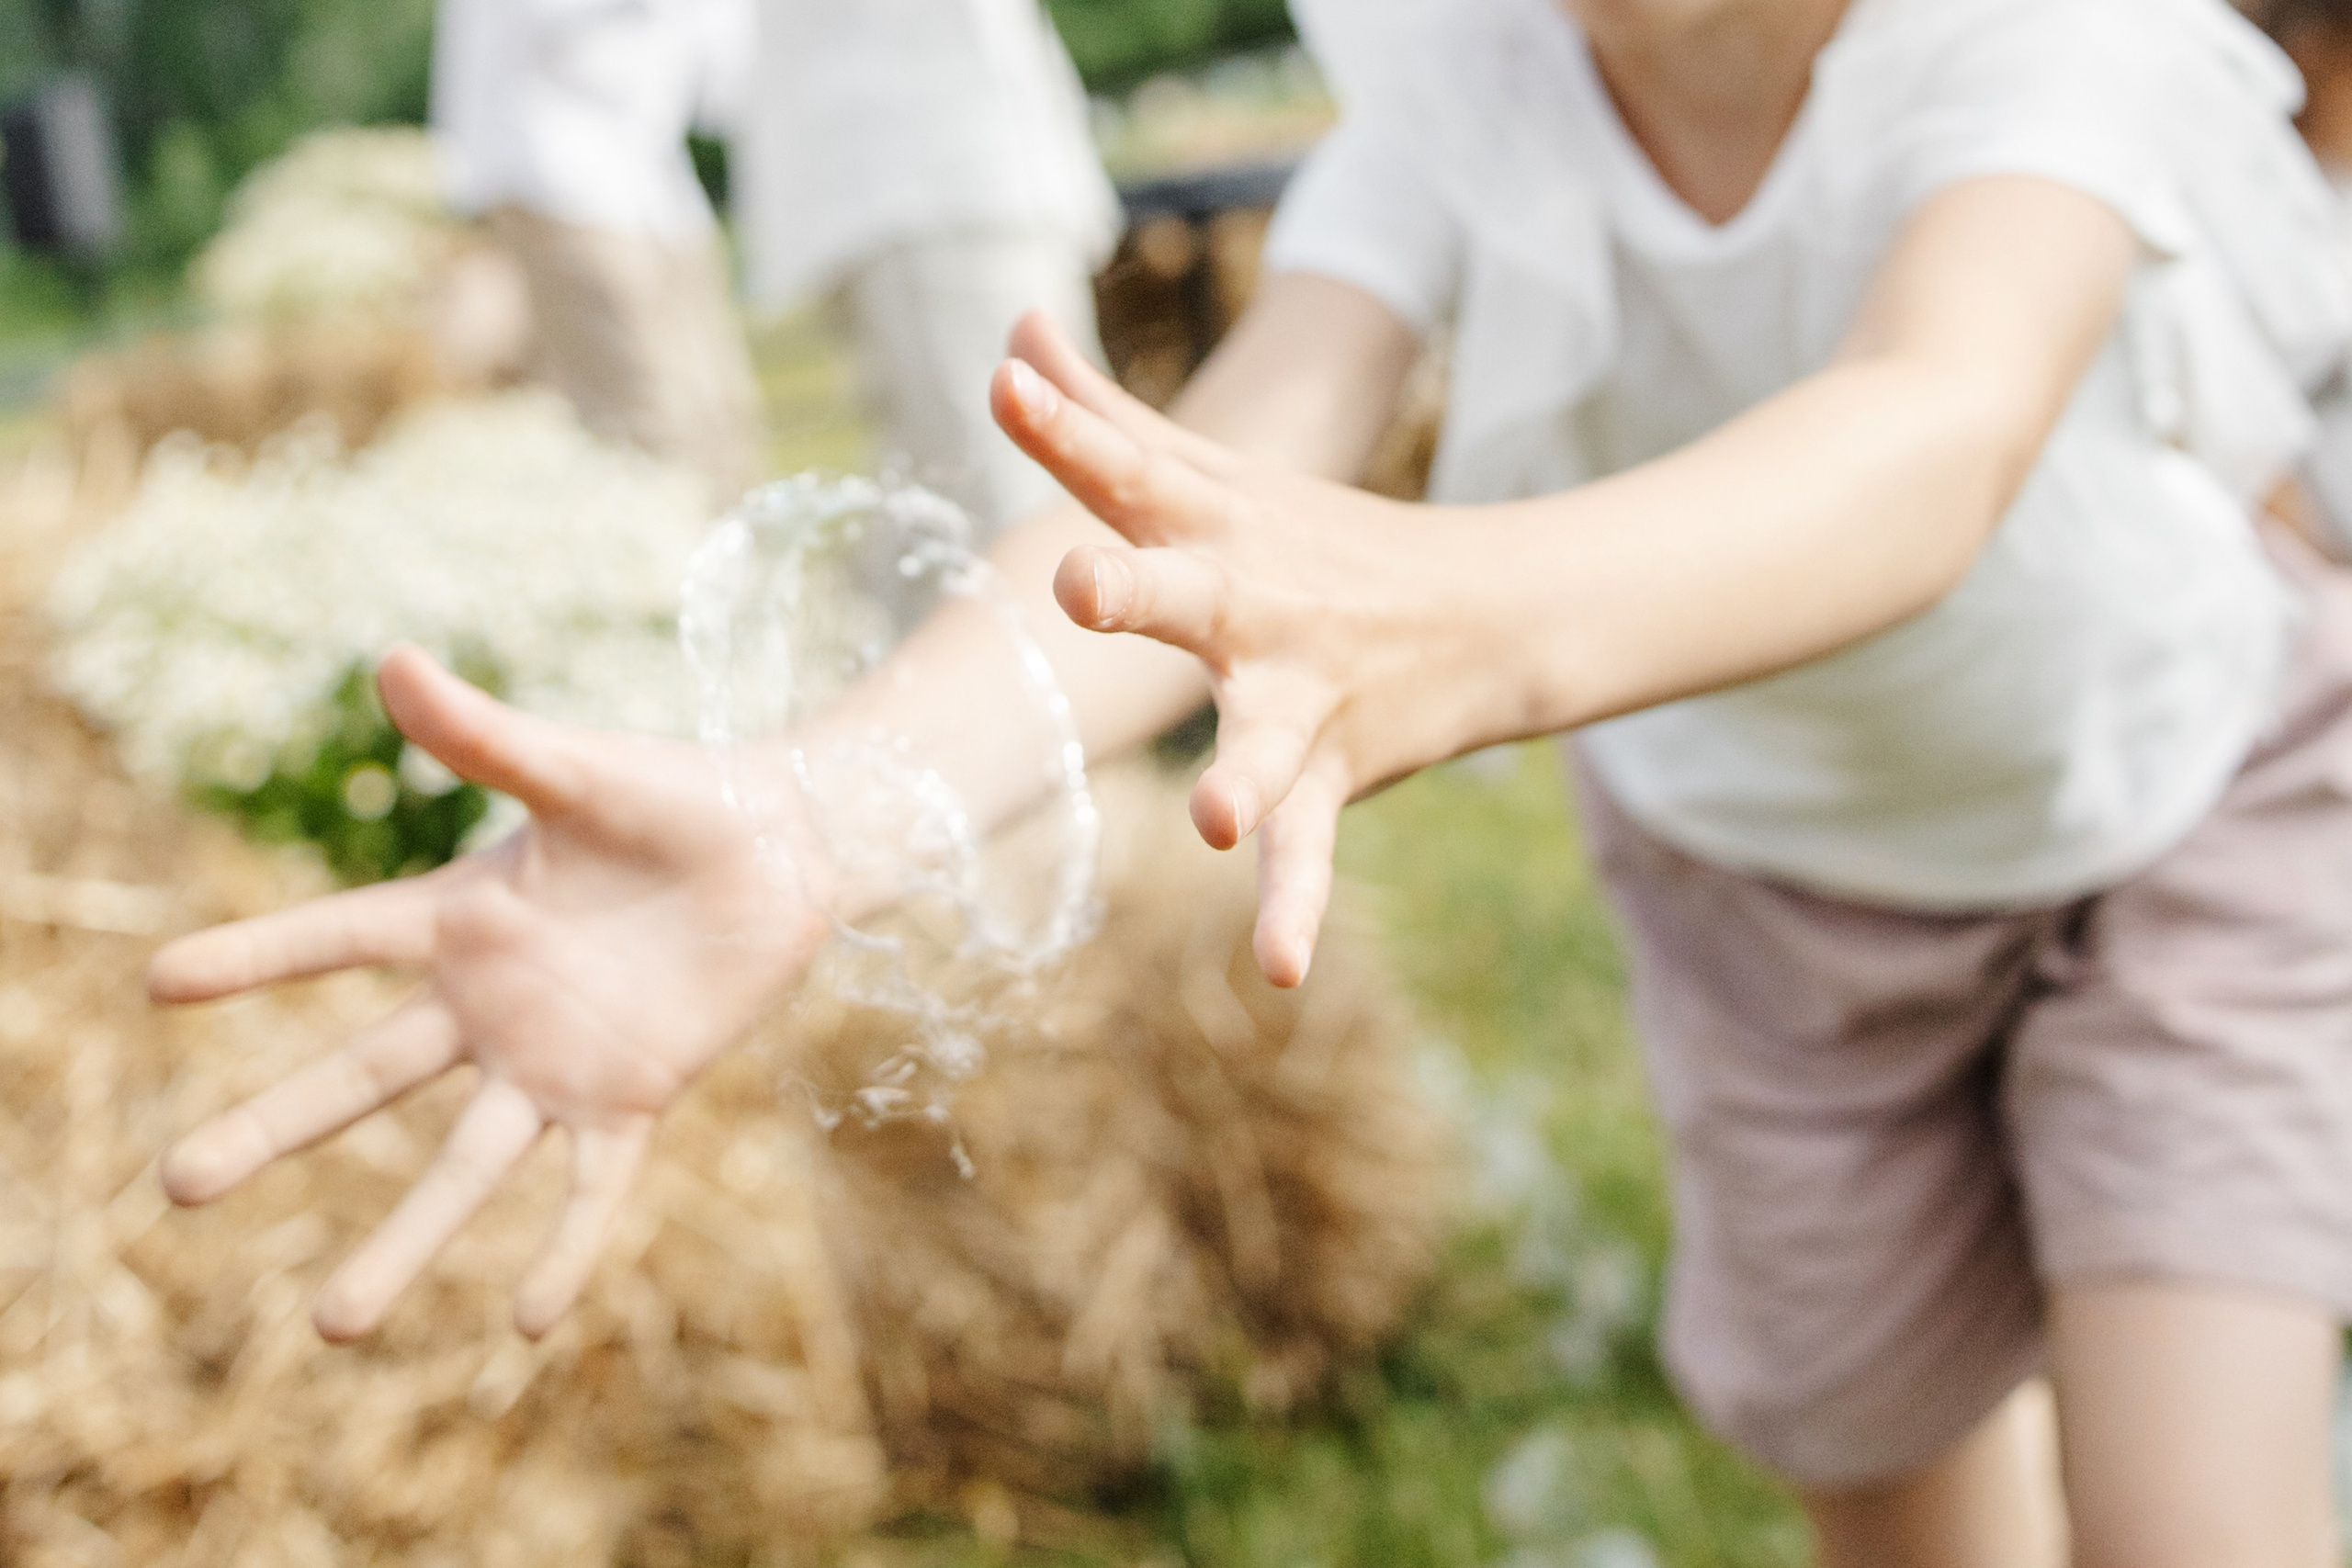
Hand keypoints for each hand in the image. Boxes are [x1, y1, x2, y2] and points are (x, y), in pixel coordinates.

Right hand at [151, 647, 824, 1341]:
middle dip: (272, 1129)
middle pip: (362, 1078)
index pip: (334, 942)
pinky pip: (591, 1185)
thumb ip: (486, 737)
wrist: (783, 844)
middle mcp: (489, 1004)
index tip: (155, 984)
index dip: (251, 960)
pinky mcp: (632, 1095)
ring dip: (403, 1242)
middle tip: (174, 1186)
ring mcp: (554, 1060)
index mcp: (462, 918)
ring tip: (330, 1329)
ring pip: (463, 1166)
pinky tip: (529, 1320)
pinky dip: (565, 1248)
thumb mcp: (573, 769)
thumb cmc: (673, 795)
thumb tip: (393, 658)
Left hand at [991, 313, 1506, 987]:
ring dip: (1242, 774)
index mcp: (1215, 524)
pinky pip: (1307, 848)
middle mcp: (1256, 601)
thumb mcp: (1213, 470)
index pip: (1128, 468)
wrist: (1492, 612)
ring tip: (1213, 815)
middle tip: (1081, 583)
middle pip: (1189, 590)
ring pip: (1265, 737)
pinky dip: (1295, 907)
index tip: (1004, 378)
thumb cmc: (1316, 539)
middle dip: (1134, 587)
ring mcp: (1303, 691)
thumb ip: (1106, 411)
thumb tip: (1011, 327)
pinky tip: (1280, 970)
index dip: (1064, 425)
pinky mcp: (1334, 771)